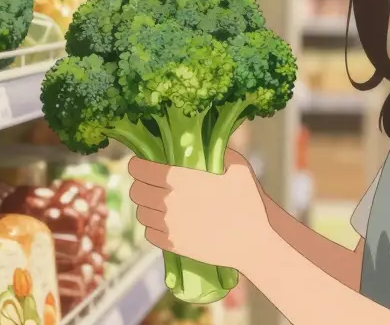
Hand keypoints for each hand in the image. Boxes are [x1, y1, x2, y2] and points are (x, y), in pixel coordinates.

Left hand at [128, 150, 271, 270]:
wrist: (254, 242)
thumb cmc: (248, 202)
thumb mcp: (238, 167)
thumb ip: (218, 151)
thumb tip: (206, 143)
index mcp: (180, 178)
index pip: (139, 169)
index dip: (136, 164)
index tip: (141, 163)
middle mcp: (168, 201)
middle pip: (136, 191)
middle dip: (139, 183)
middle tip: (149, 182)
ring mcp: (169, 226)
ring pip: (141, 213)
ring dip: (146, 205)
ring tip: (157, 202)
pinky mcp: (173, 245)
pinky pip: (149, 233)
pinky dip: (153, 226)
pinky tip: (164, 222)